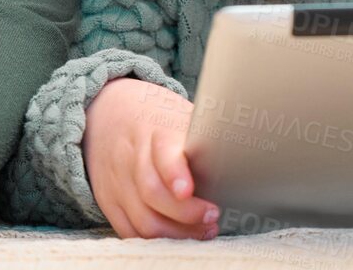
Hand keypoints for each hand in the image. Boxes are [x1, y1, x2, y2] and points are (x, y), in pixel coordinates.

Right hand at [84, 77, 219, 239]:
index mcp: (155, 129)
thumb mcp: (179, 113)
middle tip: (213, 216)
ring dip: (176, 234)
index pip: (162, 153)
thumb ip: (203, 135)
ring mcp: (116, 180)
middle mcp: (131, 156)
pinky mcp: (108, 199)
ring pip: (143, 219)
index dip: (175, 173)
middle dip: (186, 214)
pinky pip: (128, 230)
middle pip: (152, 193)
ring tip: (203, 231)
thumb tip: (245, 152)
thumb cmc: (157, 117)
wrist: (107, 111)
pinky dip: (154, 240)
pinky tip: (176, 237)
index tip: (189, 190)